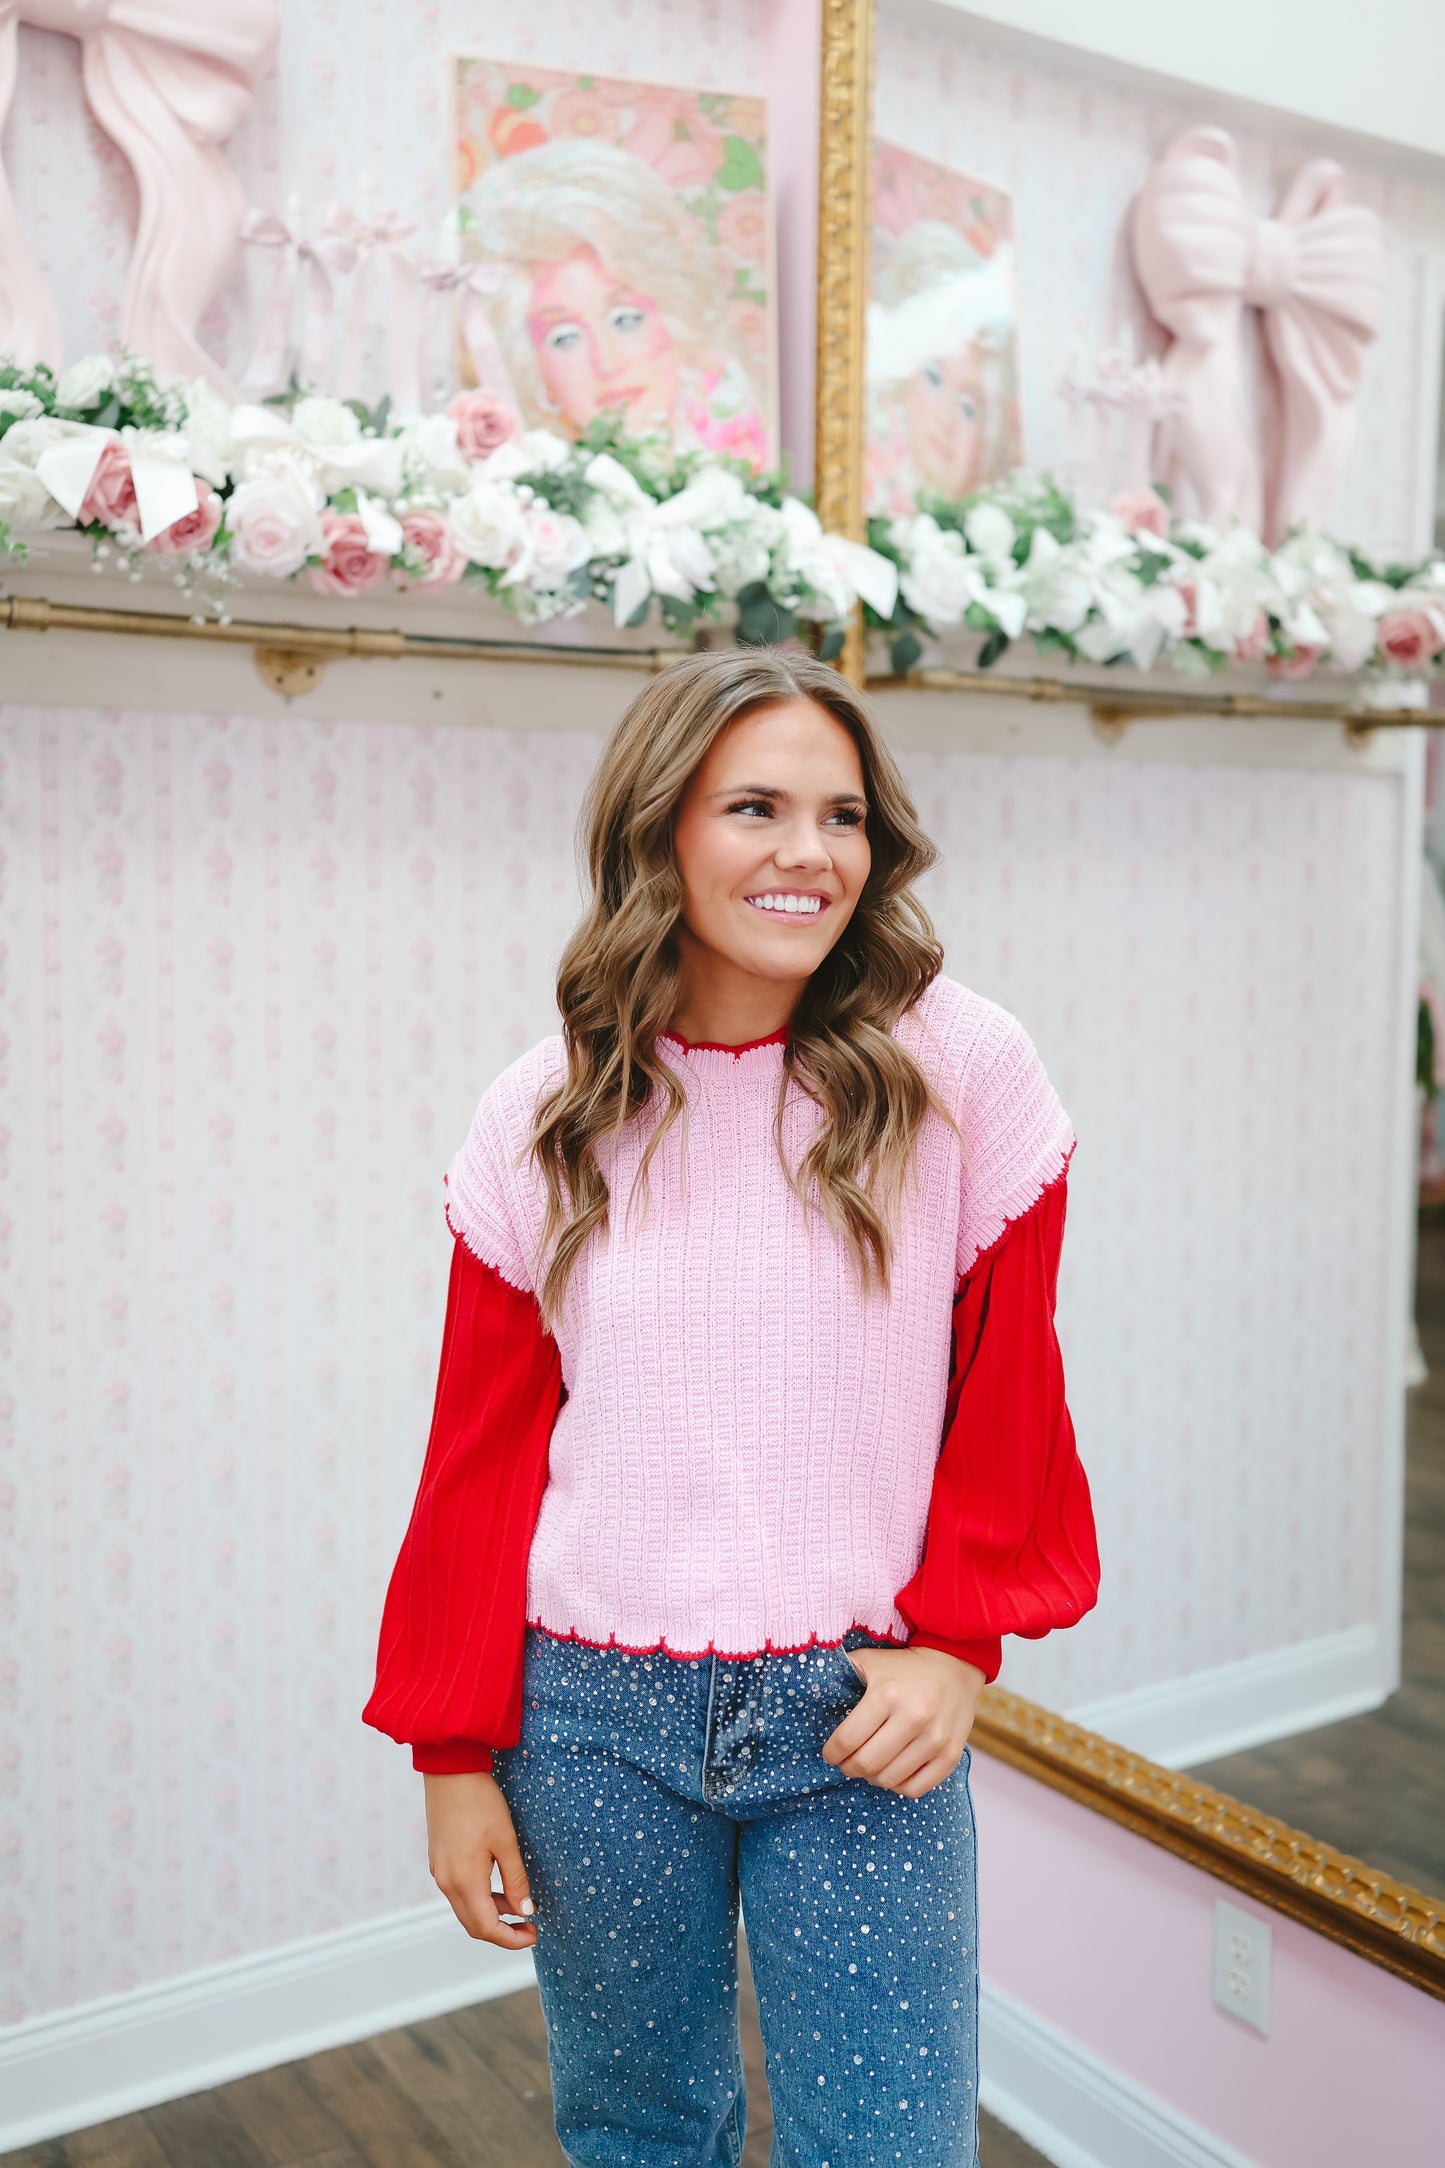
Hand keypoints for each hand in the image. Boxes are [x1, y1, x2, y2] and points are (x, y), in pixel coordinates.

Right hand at [423, 1771, 537, 1948]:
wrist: (450, 1770)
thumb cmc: (480, 1801)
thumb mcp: (506, 1841)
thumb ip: (516, 1880)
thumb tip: (525, 1911)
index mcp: (463, 1881)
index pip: (486, 1928)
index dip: (511, 1939)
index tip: (534, 1934)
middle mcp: (446, 1882)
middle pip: (474, 1925)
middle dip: (503, 1931)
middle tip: (530, 1926)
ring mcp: (440, 1872)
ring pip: (466, 1909)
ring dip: (492, 1913)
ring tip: (519, 1903)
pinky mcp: (439, 1860)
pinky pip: (459, 1892)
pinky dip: (480, 1898)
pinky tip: (499, 1885)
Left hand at [821, 1645, 984, 1796]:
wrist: (954, 1664)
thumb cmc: (904, 1666)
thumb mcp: (870, 1661)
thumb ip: (840, 1674)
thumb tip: (807, 1693)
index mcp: (887, 1695)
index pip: (847, 1740)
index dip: (832, 1753)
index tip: (830, 1753)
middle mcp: (913, 1718)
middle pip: (866, 1764)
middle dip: (849, 1768)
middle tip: (847, 1762)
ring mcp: (935, 1739)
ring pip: (889, 1780)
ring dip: (872, 1777)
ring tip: (870, 1764)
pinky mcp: (951, 1755)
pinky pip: (916, 1789)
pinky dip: (898, 1786)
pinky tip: (892, 1772)